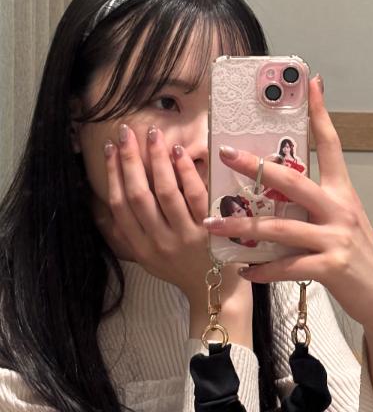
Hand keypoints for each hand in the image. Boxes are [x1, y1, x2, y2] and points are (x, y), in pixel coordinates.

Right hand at [99, 124, 252, 347]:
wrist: (216, 291)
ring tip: (152, 134)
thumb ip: (128, 235)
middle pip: (139, 195)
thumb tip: (105, 206)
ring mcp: (185, 236)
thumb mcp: (148, 258)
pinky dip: (186, 171)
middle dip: (129, 160)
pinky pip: (196, 195)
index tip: (110, 149)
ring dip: (157, 160)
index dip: (112, 175)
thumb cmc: (181, 268)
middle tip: (126, 132)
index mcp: (140, 247)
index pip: (120, 206)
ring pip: (166, 192)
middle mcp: (159, 242)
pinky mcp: (211, 228)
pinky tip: (179, 151)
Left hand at [204, 76, 372, 331]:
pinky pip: (287, 266)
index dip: (320, 113)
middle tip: (226, 152)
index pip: (330, 144)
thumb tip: (280, 184)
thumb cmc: (355, 254)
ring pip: (280, 227)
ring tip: (214, 223)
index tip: (311, 84)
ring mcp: (335, 237)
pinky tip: (244, 269)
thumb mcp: (341, 219)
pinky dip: (262, 268)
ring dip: (243, 225)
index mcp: (341, 191)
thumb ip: (315, 201)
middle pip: (293, 180)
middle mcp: (338, 208)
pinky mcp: (331, 267)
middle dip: (256, 166)